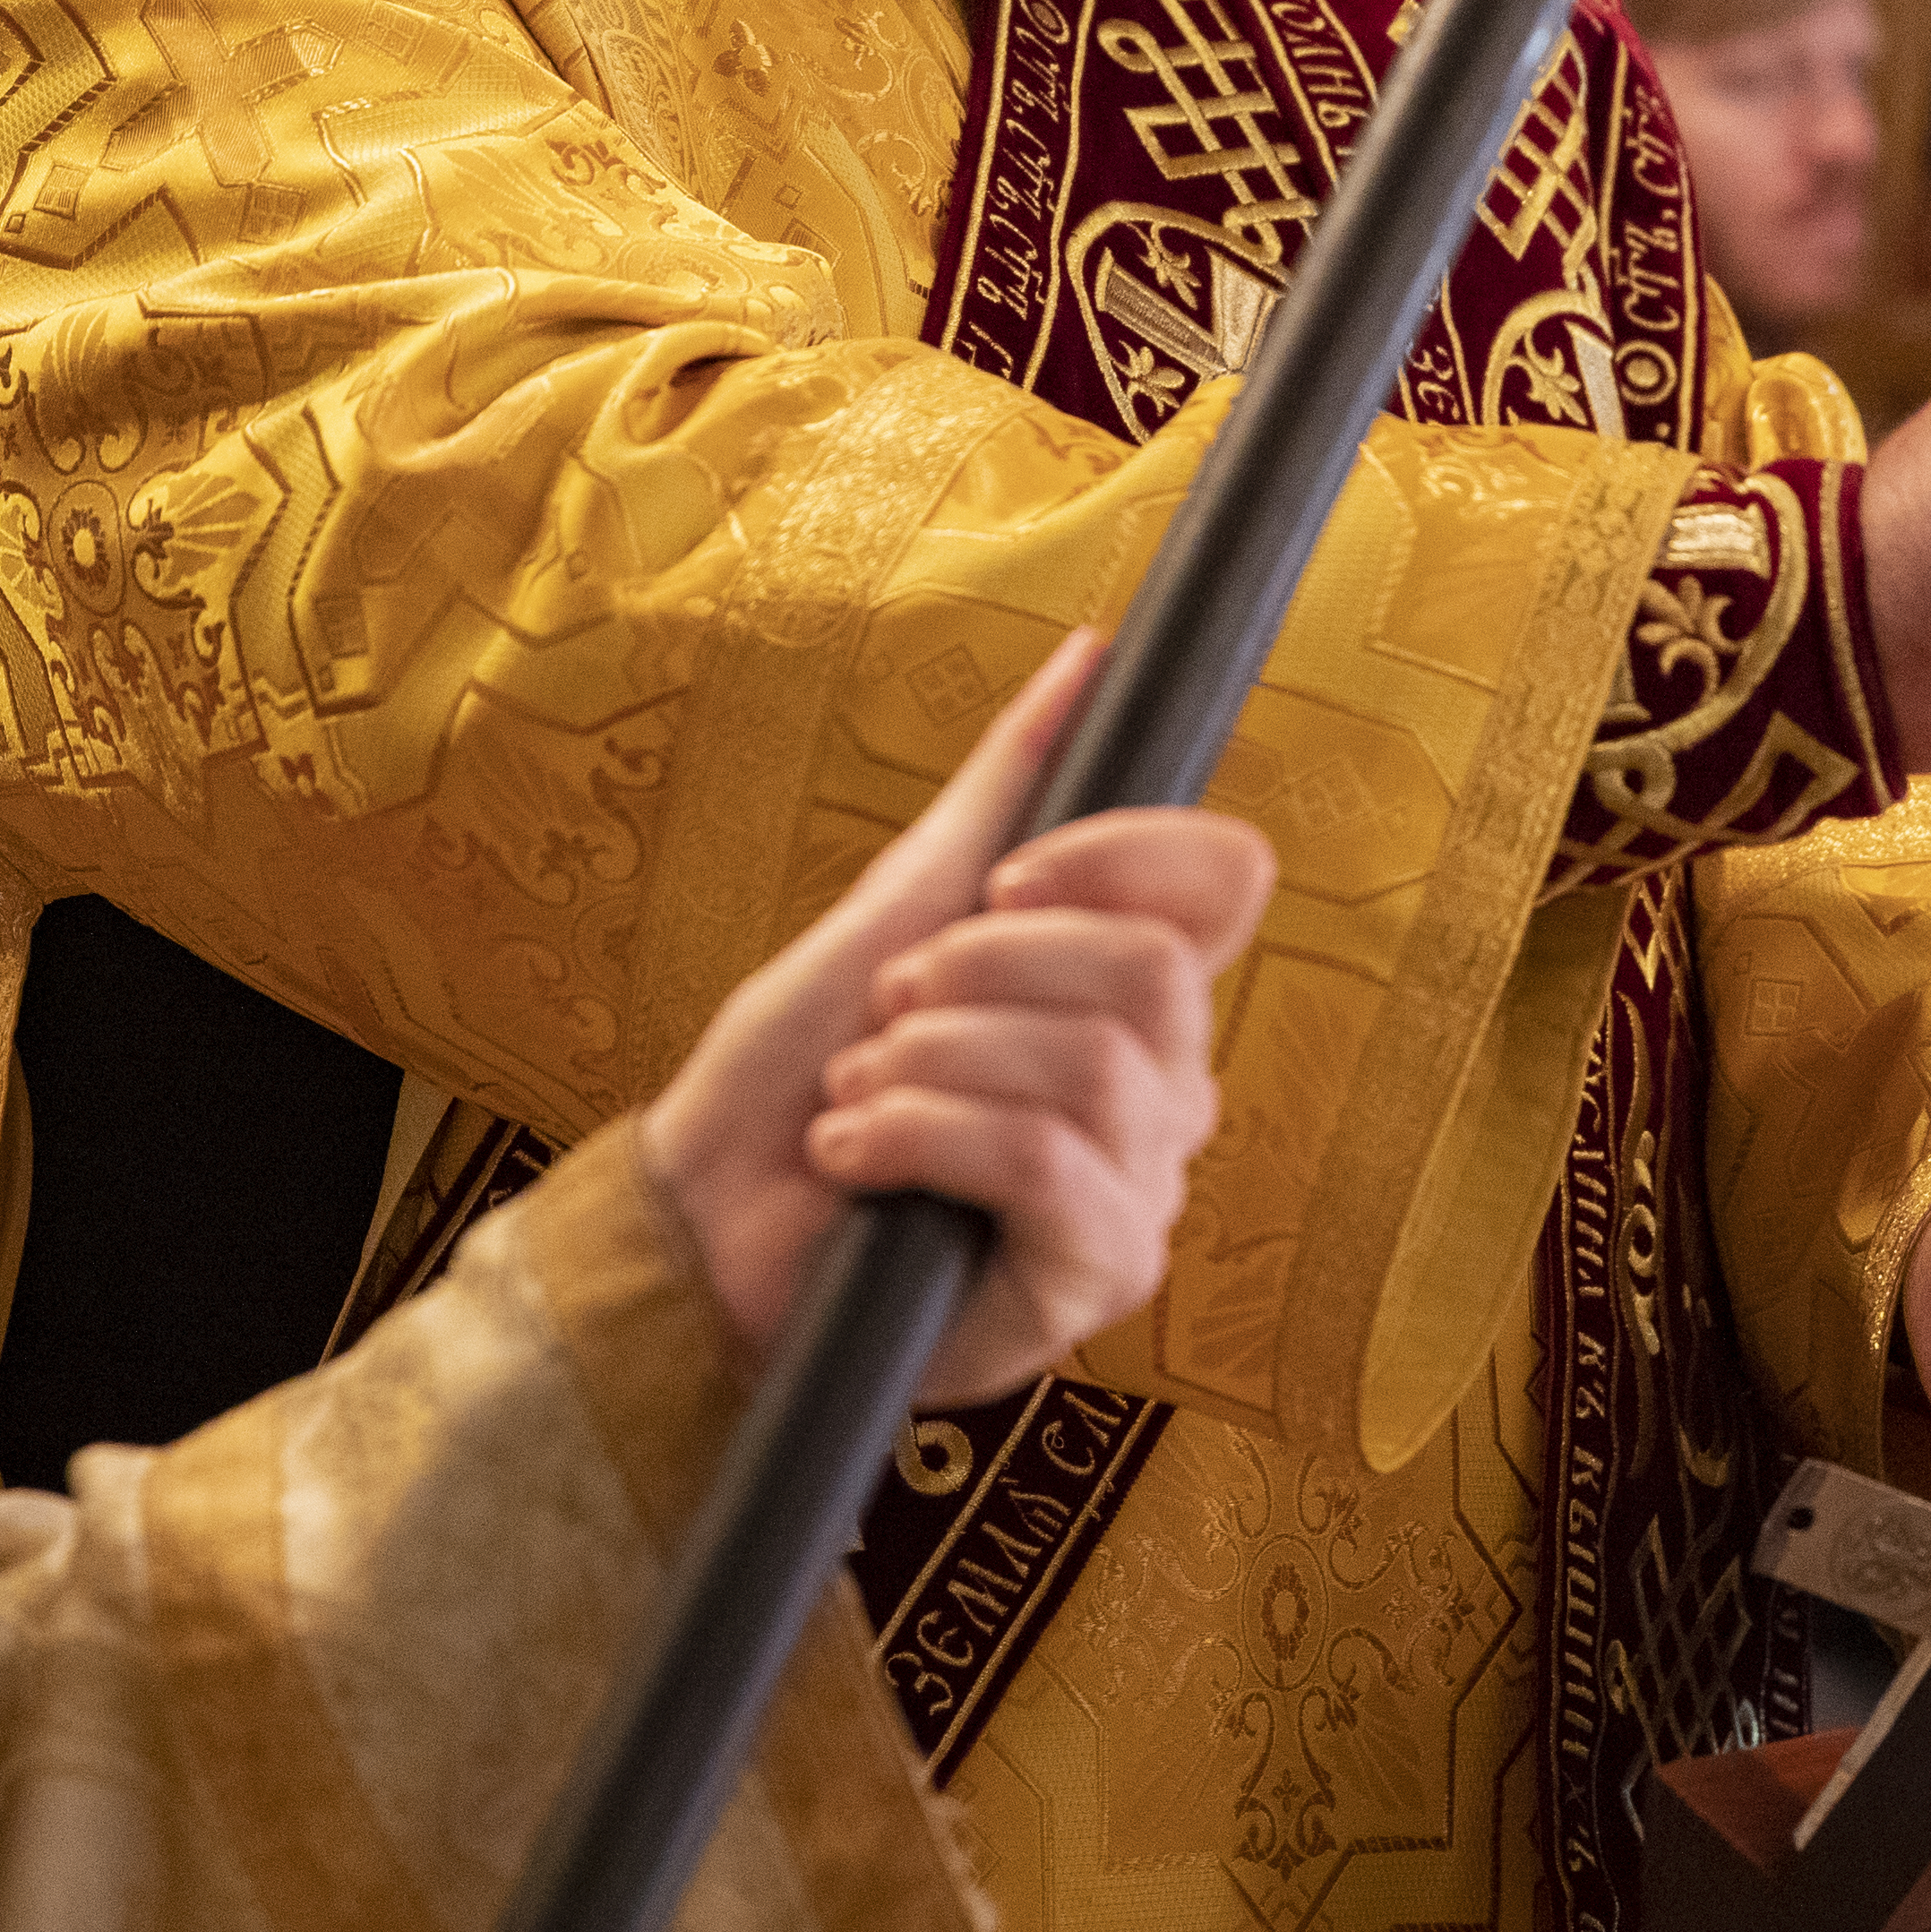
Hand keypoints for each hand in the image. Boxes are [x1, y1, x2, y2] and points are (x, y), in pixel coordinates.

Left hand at [636, 636, 1278, 1406]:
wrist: (702, 1221)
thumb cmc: (799, 1071)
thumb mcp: (898, 905)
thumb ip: (1006, 788)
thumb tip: (1092, 652)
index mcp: (1134, 995)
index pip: (1228, 884)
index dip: (1123, 855)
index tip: (1004, 880)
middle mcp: (1164, 1091)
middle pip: (1154, 972)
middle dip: (982, 969)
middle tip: (890, 1007)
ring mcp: (1142, 1191)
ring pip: (1094, 1067)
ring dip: (931, 1061)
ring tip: (857, 1089)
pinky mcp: (1097, 1279)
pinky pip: (1045, 1164)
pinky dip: (921, 1136)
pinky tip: (854, 1155)